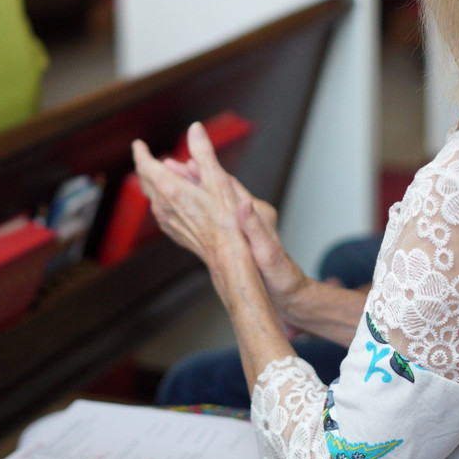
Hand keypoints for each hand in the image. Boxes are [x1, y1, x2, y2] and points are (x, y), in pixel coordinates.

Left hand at [132, 122, 251, 269]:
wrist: (227, 255)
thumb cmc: (226, 220)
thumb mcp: (218, 180)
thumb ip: (204, 152)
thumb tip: (195, 128)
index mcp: (171, 189)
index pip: (146, 166)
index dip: (140, 153)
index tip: (138, 145)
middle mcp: (163, 205)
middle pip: (146, 181)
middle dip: (145, 166)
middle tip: (146, 157)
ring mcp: (166, 220)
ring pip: (153, 196)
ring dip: (155, 182)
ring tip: (161, 174)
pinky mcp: (172, 230)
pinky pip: (160, 210)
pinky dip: (162, 197)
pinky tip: (171, 199)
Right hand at [156, 148, 307, 314]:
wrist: (288, 294)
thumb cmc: (281, 279)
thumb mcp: (269, 256)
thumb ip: (257, 230)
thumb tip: (244, 203)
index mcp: (257, 214)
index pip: (228, 186)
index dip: (207, 174)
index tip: (187, 163)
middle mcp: (250, 214)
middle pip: (218, 188)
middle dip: (194, 176)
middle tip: (170, 166)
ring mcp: (243, 223)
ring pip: (214, 199)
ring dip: (193, 188)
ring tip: (170, 178)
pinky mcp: (238, 234)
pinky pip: (214, 214)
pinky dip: (198, 205)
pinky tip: (184, 205)